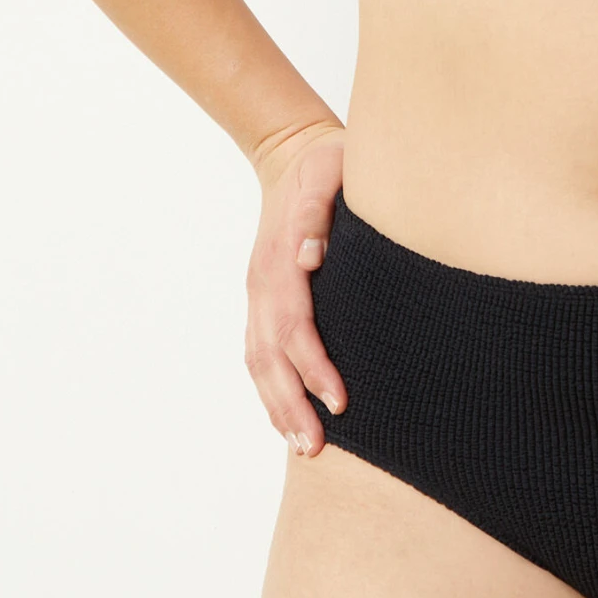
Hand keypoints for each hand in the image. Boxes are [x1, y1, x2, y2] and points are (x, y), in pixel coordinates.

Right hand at [244, 118, 348, 458]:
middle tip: (317, 446)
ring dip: (277, 405)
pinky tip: (286, 416)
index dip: (315, 365)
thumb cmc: (325, 163)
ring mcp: (258, 291)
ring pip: (259, 360)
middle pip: (271, 355)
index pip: (295, 324)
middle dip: (292, 404)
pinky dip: (269, 388)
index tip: (339, 399)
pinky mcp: (262, 297)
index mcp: (280, 256)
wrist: (292, 152)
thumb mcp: (329, 169)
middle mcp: (263, 281)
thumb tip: (310, 258)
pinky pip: (258, 351)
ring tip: (302, 445)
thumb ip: (318, 211)